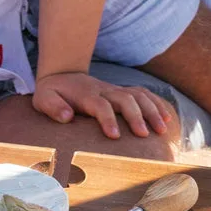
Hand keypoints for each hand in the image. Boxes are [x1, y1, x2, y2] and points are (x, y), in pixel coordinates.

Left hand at [33, 71, 174, 138]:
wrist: (61, 75)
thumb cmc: (51, 93)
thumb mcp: (43, 99)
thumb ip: (53, 107)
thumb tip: (68, 117)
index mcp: (85, 95)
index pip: (100, 105)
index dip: (108, 119)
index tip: (115, 136)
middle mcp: (104, 90)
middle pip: (125, 99)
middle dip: (136, 116)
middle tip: (144, 135)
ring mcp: (115, 90)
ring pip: (138, 96)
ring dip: (152, 111)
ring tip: (161, 129)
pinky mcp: (122, 92)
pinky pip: (143, 94)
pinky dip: (156, 104)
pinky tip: (167, 118)